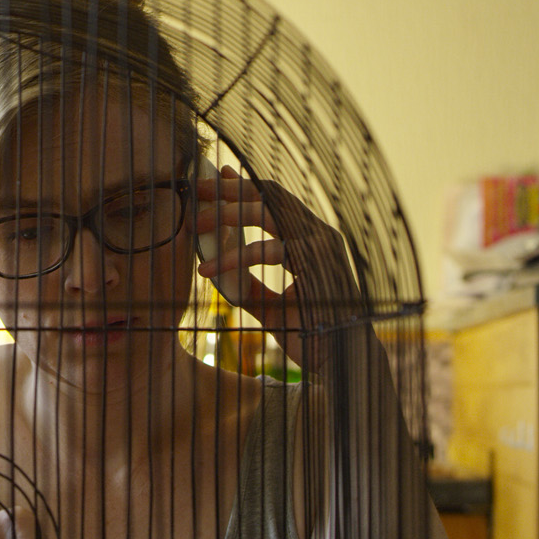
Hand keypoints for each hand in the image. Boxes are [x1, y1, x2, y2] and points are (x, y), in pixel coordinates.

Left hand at [192, 166, 354, 368]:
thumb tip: (219, 275)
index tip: (217, 174)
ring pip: (269, 214)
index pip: (277, 199)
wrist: (341, 363)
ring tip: (196, 224)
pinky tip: (208, 270)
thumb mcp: (272, 306)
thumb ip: (250, 287)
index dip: (246, 185)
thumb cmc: (311, 333)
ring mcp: (321, 247)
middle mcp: (320, 236)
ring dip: (229, 215)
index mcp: (312, 239)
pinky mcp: (316, 266)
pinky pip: (269, 252)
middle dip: (231, 190)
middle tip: (198, 190)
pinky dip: (235, 258)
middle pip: (271, 197)